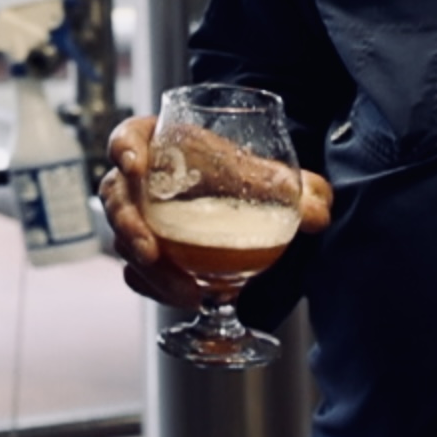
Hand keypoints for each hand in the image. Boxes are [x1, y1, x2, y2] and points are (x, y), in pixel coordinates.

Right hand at [101, 111, 330, 308]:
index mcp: (159, 144)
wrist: (243, 203)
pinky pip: (138, 272)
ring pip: (124, 241)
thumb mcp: (270, 176)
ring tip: (183, 291)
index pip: (126, 137)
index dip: (124, 148)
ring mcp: (138, 218)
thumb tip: (319, 212)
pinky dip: (157, 288)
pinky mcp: (145, 253)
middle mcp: (140, 181)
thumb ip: (298, 189)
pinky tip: (186, 299)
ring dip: (148, 269)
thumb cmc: (243, 174)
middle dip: (129, 226)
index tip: (133, 162)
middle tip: (150, 251)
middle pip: (117, 197)